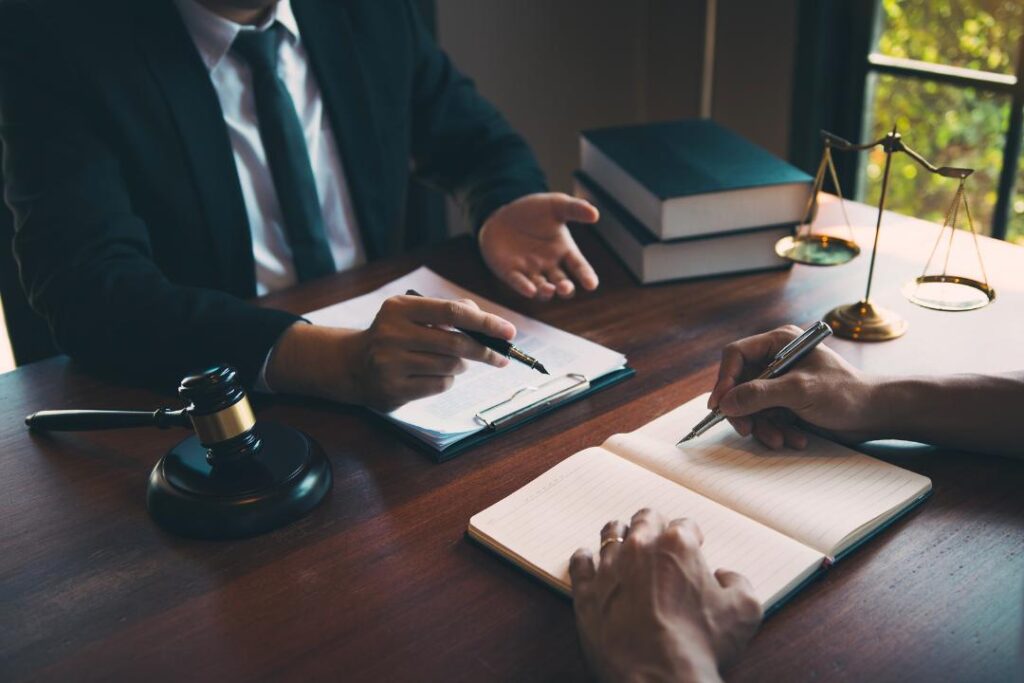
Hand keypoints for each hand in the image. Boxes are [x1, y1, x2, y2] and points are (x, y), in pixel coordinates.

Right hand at [266, 296, 514, 410]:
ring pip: (449, 366)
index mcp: (399, 308)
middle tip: (501, 356)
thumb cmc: (395, 335)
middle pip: (455, 343)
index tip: (509, 332)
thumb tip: (487, 321)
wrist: (353, 364)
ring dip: (461, 366)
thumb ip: (448, 310)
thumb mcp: (413, 314)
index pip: (452, 312)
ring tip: (453, 361)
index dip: (485, 322)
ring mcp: (390, 363)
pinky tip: (435, 375)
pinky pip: (439, 385)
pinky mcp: (393, 389)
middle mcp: (391, 334)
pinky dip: (447, 380)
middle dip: (484, 350)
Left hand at [478, 192, 599, 300]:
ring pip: (542, 288)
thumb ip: (575, 208)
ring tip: (549, 289)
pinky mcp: (510, 272)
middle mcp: (550, 265)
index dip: (586, 276)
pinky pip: (518, 282)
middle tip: (565, 287)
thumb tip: (595, 213)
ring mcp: (530, 271)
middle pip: (562, 283)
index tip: (591, 285)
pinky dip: (524, 287)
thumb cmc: (534, 210)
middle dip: (565, 288)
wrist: (502, 214)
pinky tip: (530, 290)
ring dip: (546, 291)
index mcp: (565, 251)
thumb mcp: (556, 205)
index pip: (579, 267)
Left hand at [570, 509, 761, 682]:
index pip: (685, 525)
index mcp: (678, 545)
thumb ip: (738, 583)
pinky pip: (580, 562)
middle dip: (654, 525)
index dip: (692, 535)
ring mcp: (609, 568)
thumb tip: (725, 576)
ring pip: (611, 534)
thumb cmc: (701, 645)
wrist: (659, 677)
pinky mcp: (587, 591)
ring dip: (621, 536)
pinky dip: (586, 558)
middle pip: (645, 520)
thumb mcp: (744, 611)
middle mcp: (640, 548)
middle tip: (658, 538)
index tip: (693, 545)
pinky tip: (589, 559)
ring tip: (624, 542)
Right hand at [708, 324, 879, 448]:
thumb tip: (725, 403)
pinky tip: (794, 438)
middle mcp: (776, 360)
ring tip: (781, 439)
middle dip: (745, 411)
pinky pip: (765, 418)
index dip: (724, 380)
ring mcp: (780, 383)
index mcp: (779, 343)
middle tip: (747, 430)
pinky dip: (775, 431)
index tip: (719, 406)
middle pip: (739, 384)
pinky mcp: (786, 403)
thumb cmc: (846, 393)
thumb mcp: (800, 391)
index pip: (736, 356)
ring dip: (763, 426)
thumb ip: (760, 394)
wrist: (875, 415)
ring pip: (751, 406)